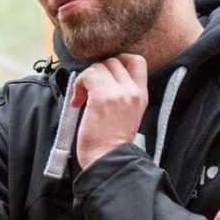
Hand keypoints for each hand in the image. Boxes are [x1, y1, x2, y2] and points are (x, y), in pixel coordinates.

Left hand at [71, 54, 148, 168]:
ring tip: (82, 98)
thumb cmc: (111, 143)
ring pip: (98, 66)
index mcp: (141, 95)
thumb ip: (122, 96)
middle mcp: (132, 91)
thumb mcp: (128, 115)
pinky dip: (79, 84)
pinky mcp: (102, 97)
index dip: (118, 60)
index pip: (136, 61)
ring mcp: (118, 93)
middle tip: (89, 90)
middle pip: (113, 61)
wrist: (108, 159)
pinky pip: (88, 75)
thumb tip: (103, 80)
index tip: (105, 75)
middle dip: (98, 72)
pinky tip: (77, 101)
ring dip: (86, 79)